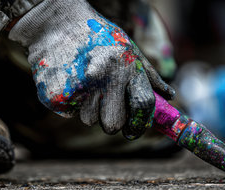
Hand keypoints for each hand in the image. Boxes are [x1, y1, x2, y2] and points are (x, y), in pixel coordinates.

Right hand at [9, 0, 174, 139]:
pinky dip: (69, 102)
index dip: (140, 124)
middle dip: (111, 122)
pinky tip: (68, 81)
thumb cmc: (98, 36)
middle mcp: (104, 78)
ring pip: (88, 120)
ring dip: (88, 109)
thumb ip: (148, 75)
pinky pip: (68, 112)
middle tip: (105, 108)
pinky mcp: (56, 93)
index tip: (133, 130)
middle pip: (113, 125)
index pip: (143, 105)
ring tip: (84, 84)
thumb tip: (168, 97)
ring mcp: (79, 87)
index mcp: (126, 66)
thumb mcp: (129, 49)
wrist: (56, 23)